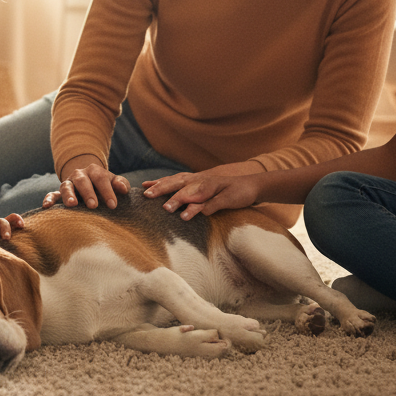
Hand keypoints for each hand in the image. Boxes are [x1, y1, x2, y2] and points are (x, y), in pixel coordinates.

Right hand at [42, 155, 130, 208]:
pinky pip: (52, 194)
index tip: (113, 205)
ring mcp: (69, 183)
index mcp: (95, 171)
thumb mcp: (114, 182)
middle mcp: (80, 175)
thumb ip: (121, 184)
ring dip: (69, 195)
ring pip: (66, 186)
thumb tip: (124, 189)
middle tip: (93, 206)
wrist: (89, 181)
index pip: (101, 179)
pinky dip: (49, 199)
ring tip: (72, 205)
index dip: (107, 191)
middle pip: (83, 181)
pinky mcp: (59, 193)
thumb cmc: (105, 186)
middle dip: (88, 193)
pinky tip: (47, 206)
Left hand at [142, 164, 261, 219]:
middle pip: (179, 183)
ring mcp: (214, 190)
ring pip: (194, 193)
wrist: (253, 186)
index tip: (142, 187)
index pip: (174, 180)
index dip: (159, 182)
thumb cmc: (225, 190)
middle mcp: (202, 182)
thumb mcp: (205, 190)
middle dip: (163, 189)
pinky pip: (211, 204)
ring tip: (166, 208)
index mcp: (196, 180)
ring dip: (180, 199)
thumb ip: (188, 192)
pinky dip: (201, 209)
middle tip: (147, 195)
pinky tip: (191, 215)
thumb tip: (169, 198)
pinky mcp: (225, 198)